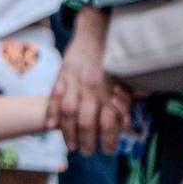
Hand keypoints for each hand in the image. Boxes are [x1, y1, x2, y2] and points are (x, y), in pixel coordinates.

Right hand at [47, 14, 131, 154]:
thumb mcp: (126, 75)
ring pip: (68, 113)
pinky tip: (50, 126)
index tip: (108, 150)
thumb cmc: (112, 56)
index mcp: (110, 88)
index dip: (109, 139)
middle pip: (87, 121)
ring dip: (68, 133)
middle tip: (87, 152)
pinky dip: (50, 112)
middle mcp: (92, 87)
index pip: (110, 121)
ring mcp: (74, 82)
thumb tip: (132, 117)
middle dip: (87, 141)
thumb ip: (129, 96)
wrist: (95, 31)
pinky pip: (54, 97)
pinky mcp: (61, 76)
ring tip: (71, 146)